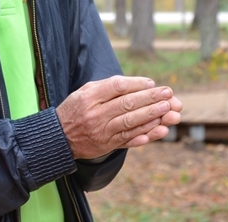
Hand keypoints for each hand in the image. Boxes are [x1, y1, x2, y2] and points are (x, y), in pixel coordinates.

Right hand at [55, 76, 182, 159]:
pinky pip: (128, 140)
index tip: (151, 83)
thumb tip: (136, 84)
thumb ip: (107, 87)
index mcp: (90, 97)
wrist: (59, 138)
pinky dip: (144, 135)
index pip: (116, 87)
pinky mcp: (107, 145)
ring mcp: (102, 132)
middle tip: (168, 94)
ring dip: (152, 116)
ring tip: (168, 109)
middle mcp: (96, 114)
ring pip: (130, 122)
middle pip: (127, 104)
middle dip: (150, 99)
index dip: (136, 84)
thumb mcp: (85, 92)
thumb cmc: (76, 109)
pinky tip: (159, 130)